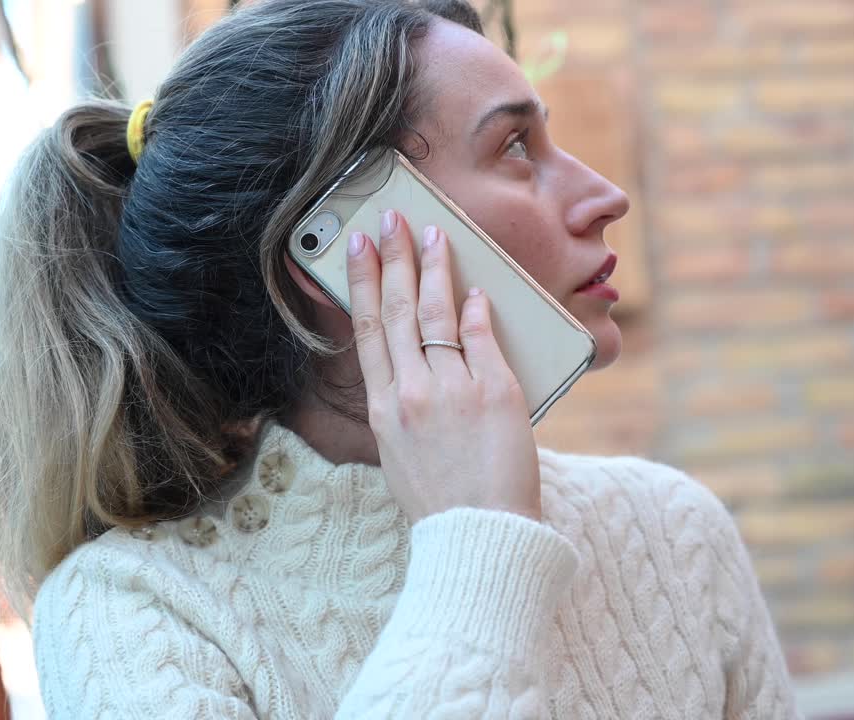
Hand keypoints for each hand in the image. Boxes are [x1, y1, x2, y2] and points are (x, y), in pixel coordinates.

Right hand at [345, 209, 541, 524]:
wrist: (481, 535)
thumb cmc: (442, 502)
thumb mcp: (400, 454)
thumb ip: (402, 406)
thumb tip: (412, 367)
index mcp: (384, 409)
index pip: (368, 331)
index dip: (361, 283)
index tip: (357, 248)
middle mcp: (412, 392)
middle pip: (399, 310)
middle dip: (394, 259)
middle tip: (392, 221)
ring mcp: (453, 389)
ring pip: (438, 313)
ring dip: (435, 269)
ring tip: (433, 236)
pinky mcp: (496, 391)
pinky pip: (482, 337)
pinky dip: (478, 310)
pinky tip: (476, 288)